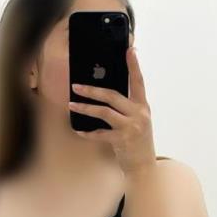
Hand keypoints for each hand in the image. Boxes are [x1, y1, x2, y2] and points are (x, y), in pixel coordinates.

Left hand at [68, 46, 156, 175]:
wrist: (144, 166)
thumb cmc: (137, 141)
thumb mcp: (137, 121)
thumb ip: (127, 108)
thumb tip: (106, 95)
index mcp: (142, 106)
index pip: (138, 82)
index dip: (134, 66)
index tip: (129, 50)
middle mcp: (138, 114)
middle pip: (113, 95)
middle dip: (92, 90)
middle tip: (76, 86)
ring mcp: (131, 127)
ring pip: (104, 112)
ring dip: (86, 108)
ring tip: (72, 104)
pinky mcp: (122, 140)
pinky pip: (100, 133)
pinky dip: (88, 132)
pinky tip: (79, 131)